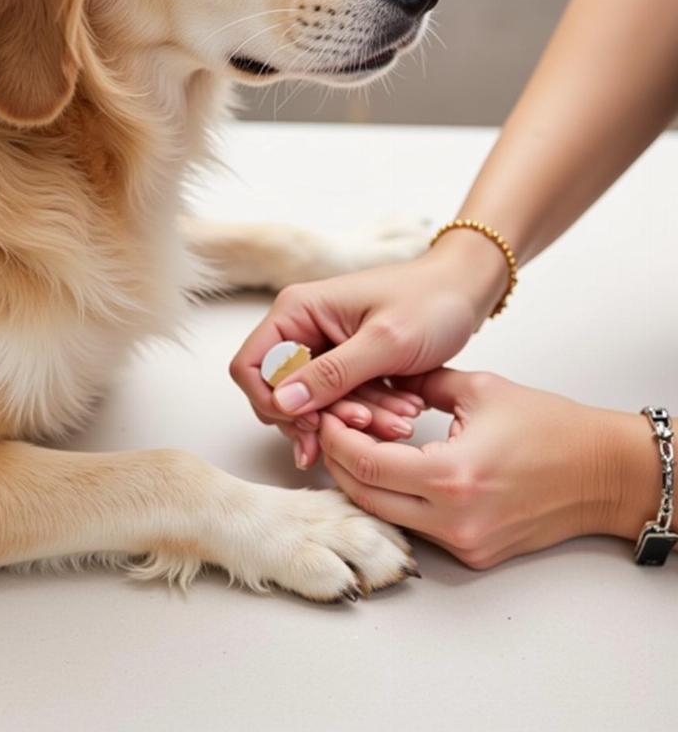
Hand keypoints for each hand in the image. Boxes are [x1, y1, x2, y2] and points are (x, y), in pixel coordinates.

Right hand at [230, 231, 507, 465]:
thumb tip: (282, 403)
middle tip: (367, 428)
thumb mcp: (385, 341)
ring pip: (316, 404)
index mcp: (298, 311)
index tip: (310, 422)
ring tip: (401, 422)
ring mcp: (324, 350)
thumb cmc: (431, 301)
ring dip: (354, 419)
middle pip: (282, 393)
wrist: (468, 291)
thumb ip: (332, 374)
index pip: (250, 366)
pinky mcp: (345, 366)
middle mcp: (303, 330)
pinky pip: (342, 402)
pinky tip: (403, 413)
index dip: (270, 401)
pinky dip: (369, 413)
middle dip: (324, 416)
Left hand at [319, 369, 661, 568]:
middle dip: (338, 462)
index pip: (366, 465)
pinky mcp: (472, 552)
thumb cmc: (551, 428)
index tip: (327, 416)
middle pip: (365, 497)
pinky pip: (415, 526)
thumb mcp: (480, 389)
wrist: (603, 473)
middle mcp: (453, 519)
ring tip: (354, 447)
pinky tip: (392, 470)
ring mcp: (463, 542)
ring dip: (363, 482)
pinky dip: (395, 499)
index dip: (337, 440)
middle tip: (329, 431)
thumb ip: (423, 382)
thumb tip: (383, 376)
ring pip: (385, 515)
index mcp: (452, 476)